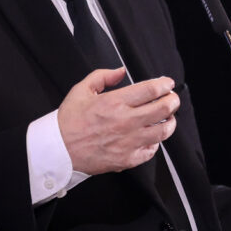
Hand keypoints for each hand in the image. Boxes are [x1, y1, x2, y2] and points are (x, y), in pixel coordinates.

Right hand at [57, 68, 178, 174]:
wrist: (57, 150)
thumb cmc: (68, 121)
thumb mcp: (81, 90)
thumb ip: (103, 76)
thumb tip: (121, 71)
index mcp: (115, 102)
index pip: (152, 89)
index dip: (165, 84)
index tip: (167, 84)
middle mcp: (125, 122)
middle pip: (164, 109)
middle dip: (173, 100)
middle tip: (172, 98)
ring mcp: (128, 142)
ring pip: (163, 131)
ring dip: (170, 122)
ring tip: (168, 118)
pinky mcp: (127, 159)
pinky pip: (151, 151)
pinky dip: (155, 143)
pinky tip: (151, 137)